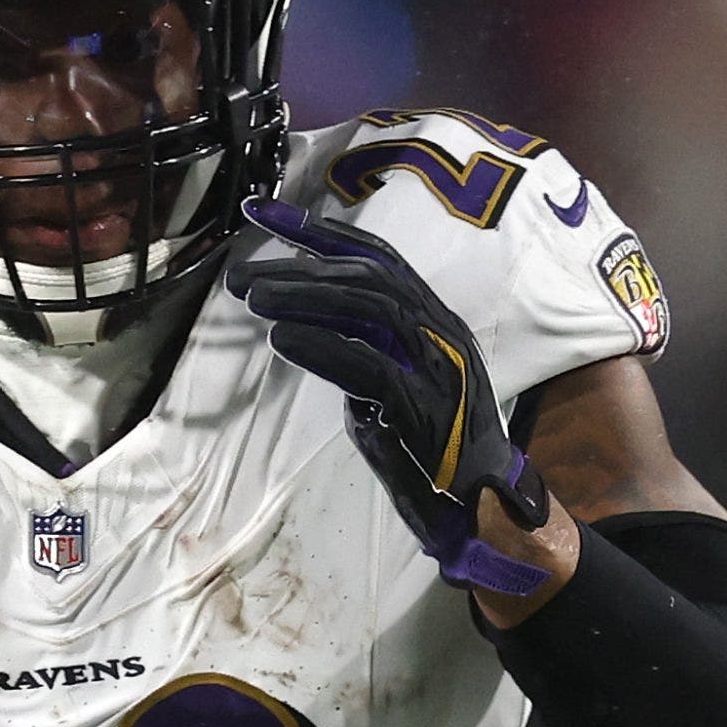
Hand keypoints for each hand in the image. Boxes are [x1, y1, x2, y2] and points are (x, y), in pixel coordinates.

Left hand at [226, 197, 557, 598]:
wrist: (485, 513)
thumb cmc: (434, 456)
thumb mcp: (391, 390)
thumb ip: (360, 353)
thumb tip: (306, 327)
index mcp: (433, 320)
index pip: (376, 256)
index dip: (318, 231)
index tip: (260, 213)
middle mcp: (440, 331)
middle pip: (368, 275)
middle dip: (299, 267)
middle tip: (242, 276)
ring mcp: (438, 366)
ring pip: (371, 307)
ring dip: (306, 298)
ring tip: (254, 301)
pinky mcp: (427, 408)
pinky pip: (371, 366)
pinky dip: (324, 349)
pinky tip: (283, 342)